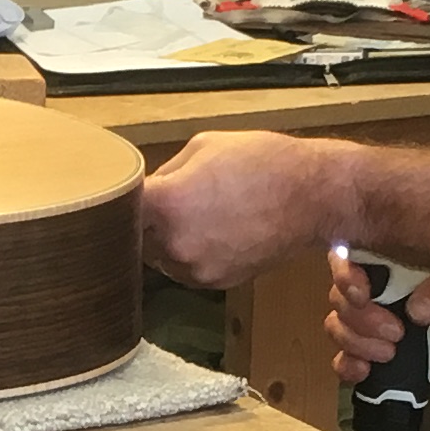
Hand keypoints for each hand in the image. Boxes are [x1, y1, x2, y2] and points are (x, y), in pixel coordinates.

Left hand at [135, 129, 346, 288]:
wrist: (314, 197)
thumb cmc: (262, 162)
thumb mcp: (202, 147)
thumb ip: (164, 173)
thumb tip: (143, 189)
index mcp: (167, 206)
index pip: (117, 210)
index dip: (115, 200)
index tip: (116, 195)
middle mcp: (176, 245)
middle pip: (132, 238)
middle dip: (141, 221)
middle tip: (159, 201)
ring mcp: (196, 269)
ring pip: (159, 256)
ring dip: (165, 239)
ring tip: (196, 214)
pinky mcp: (215, 283)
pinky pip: (186, 268)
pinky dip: (190, 253)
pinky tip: (214, 230)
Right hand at [326, 253, 429, 384]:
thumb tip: (418, 310)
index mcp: (388, 252)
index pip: (346, 255)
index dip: (345, 275)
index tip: (363, 293)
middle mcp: (375, 281)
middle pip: (340, 298)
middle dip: (360, 320)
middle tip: (394, 334)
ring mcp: (375, 315)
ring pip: (341, 327)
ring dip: (355, 344)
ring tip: (387, 355)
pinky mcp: (381, 347)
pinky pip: (350, 356)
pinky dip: (349, 366)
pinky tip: (362, 373)